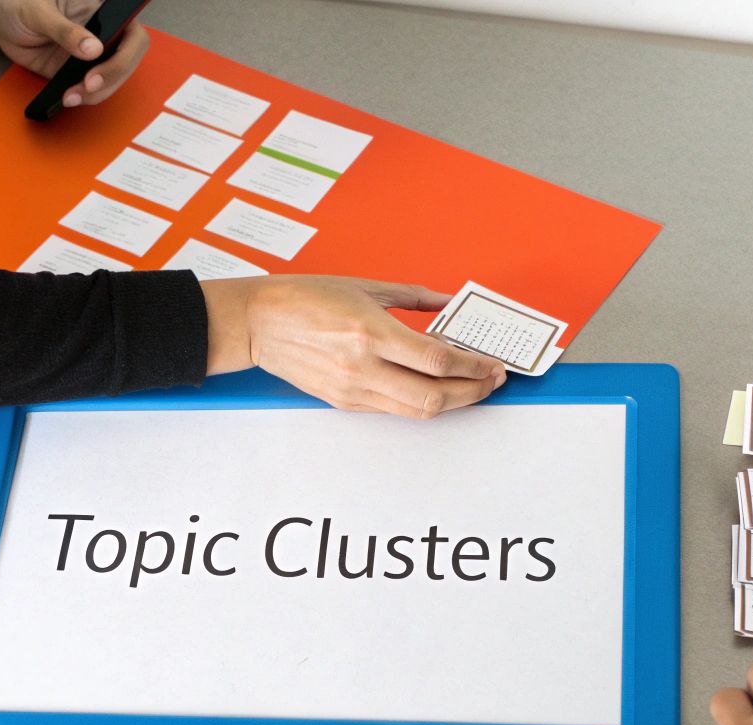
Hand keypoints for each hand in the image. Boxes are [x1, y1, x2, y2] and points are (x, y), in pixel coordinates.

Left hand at [0, 0, 149, 107]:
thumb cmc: (19, 2)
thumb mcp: (40, 11)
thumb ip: (65, 30)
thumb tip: (93, 49)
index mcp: (101, 11)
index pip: (133, 35)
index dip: (125, 56)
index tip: (99, 68)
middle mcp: (102, 34)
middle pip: (126, 63)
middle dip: (110, 79)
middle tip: (86, 87)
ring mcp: (90, 56)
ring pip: (110, 81)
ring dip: (95, 94)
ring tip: (71, 96)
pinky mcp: (75, 72)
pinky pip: (88, 90)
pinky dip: (81, 98)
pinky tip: (66, 98)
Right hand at [202, 276, 507, 418]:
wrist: (259, 324)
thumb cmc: (305, 298)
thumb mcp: (366, 287)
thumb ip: (414, 297)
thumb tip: (449, 302)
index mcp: (371, 331)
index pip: (437, 360)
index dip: (473, 366)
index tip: (492, 363)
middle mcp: (363, 366)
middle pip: (435, 395)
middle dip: (473, 391)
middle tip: (492, 380)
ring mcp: (353, 389)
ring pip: (417, 411)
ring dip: (452, 403)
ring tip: (472, 389)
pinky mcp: (344, 402)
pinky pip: (394, 410)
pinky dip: (421, 403)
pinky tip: (435, 389)